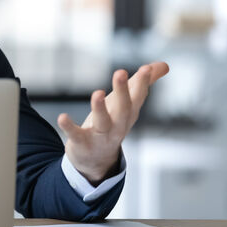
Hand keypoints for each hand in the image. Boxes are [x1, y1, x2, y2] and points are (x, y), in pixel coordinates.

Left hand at [57, 61, 169, 183]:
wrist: (96, 161)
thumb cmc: (112, 125)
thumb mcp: (126, 105)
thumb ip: (142, 84)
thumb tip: (164, 65)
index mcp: (128, 114)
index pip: (138, 97)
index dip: (143, 82)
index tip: (146, 68)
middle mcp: (118, 126)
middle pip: (124, 109)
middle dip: (123, 91)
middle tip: (120, 72)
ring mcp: (101, 136)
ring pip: (103, 122)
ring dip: (100, 108)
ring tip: (97, 93)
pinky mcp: (82, 143)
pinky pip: (76, 135)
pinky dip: (69, 127)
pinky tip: (62, 117)